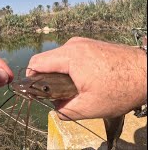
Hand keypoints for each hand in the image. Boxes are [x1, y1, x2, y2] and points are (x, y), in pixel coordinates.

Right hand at [27, 37, 146, 119]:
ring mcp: (83, 42)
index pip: (36, 62)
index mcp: (70, 56)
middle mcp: (73, 45)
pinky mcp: (90, 44)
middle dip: (46, 77)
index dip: (31, 78)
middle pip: (46, 59)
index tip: (36, 91)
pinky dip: (69, 67)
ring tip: (72, 88)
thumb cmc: (122, 88)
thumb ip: (65, 110)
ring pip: (58, 57)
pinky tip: (82, 79)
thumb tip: (55, 108)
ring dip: (59, 73)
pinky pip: (70, 55)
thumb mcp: (90, 107)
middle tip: (57, 94)